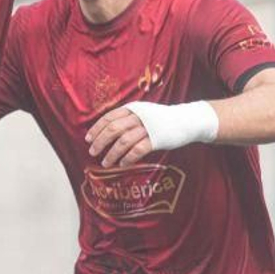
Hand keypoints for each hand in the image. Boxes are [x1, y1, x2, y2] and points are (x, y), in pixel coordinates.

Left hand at [87, 101, 216, 166]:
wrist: (186, 120)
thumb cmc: (161, 119)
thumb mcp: (143, 113)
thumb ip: (127, 119)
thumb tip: (106, 132)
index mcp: (132, 108)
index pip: (109, 117)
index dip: (96, 129)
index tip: (88, 139)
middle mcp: (138, 116)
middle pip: (113, 129)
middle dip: (100, 142)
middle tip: (92, 152)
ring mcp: (148, 127)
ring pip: (123, 141)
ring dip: (112, 154)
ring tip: (105, 163)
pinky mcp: (157, 139)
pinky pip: (137, 150)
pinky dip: (127, 158)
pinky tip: (122, 164)